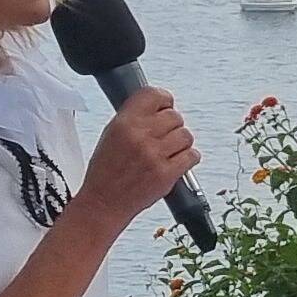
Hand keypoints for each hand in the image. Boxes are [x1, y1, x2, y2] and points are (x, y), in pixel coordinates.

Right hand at [79, 88, 199, 229]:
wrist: (104, 202)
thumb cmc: (106, 171)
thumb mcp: (111, 134)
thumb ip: (134, 117)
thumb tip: (159, 106)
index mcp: (123, 123)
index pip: (154, 94)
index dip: (163, 100)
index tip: (164, 106)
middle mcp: (140, 136)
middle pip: (175, 116)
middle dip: (172, 126)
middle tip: (162, 137)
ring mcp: (155, 155)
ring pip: (186, 135)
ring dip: (180, 143)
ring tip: (166, 152)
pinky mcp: (167, 173)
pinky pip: (192, 155)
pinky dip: (187, 159)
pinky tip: (174, 162)